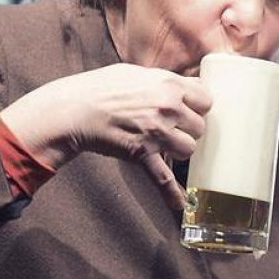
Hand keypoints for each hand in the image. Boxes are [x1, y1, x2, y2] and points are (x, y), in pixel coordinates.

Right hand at [0, 64, 211, 208]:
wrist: (72, 110)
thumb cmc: (103, 88)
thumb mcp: (139, 74)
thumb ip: (168, 81)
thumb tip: (191, 85)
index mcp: (169, 84)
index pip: (206, 100)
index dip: (198, 107)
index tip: (189, 110)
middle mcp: (168, 107)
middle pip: (200, 126)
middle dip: (187, 128)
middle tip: (171, 126)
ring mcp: (156, 132)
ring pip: (189, 148)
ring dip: (179, 149)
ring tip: (163, 143)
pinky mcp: (142, 153)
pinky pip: (163, 176)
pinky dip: (172, 193)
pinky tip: (181, 205)